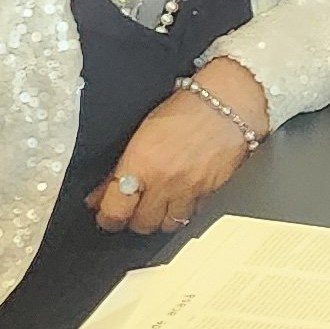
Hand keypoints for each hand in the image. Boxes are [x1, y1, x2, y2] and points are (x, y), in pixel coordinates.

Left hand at [89, 59, 268, 232]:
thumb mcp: (142, 131)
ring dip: (159, 219)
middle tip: (130, 210)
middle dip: (132, 219)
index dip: (107, 217)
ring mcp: (187, 190)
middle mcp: (163, 181)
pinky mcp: (209, 193)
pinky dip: (183, 212)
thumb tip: (102, 190)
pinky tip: (179, 199)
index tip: (105, 214)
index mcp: (140, 163)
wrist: (228, 103)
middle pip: (141, 223)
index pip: (115, 209)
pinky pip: (191, 215)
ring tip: (156, 207)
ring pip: (167, 225)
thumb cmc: (186, 108)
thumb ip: (122, 165)